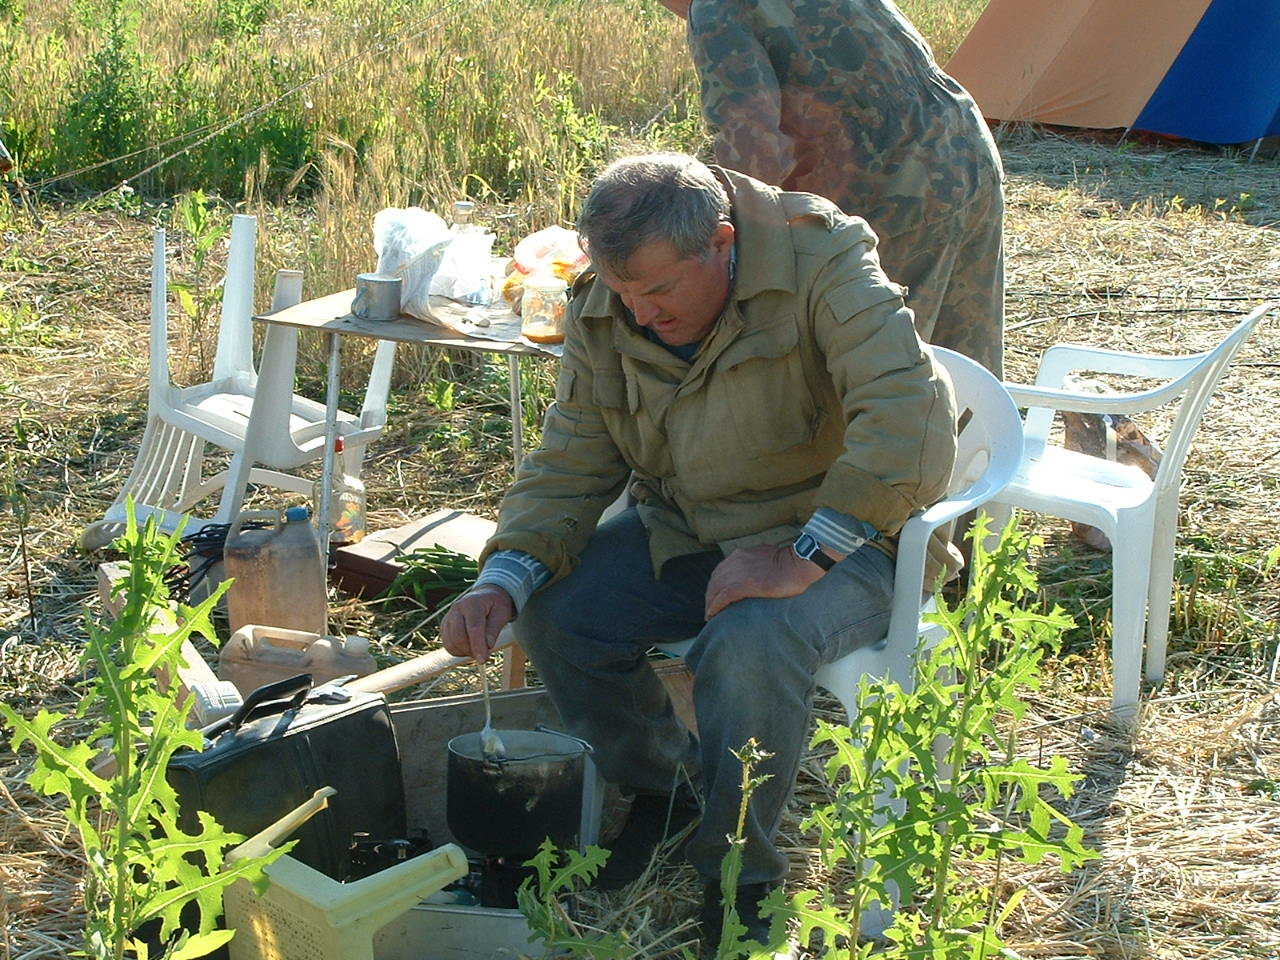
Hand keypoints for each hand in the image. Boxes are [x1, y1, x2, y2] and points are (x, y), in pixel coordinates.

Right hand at [441, 584, 515, 662]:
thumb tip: (488, 646)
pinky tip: (469, 647)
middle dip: (472, 651)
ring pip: (451, 643)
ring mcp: (448, 617)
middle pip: (459, 637)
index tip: (483, 660)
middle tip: (485, 654)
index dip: (478, 646)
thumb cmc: (495, 605)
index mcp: (472, 603)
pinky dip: (458, 651)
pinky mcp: (444, 626)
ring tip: (478, 648)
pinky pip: (448, 644)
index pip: (473, 628)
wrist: (485, 596)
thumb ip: (494, 629)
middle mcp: (456, 609)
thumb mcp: (502, 613)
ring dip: (465, 652)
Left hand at [704, 542, 825, 618]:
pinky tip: (712, 614)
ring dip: (710, 603)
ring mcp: (739, 573)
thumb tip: (756, 571)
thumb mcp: (766, 556)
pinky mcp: (744, 585)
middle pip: (714, 580)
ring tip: (710, 615)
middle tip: (710, 608)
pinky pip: (723, 597)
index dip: (716, 584)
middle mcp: (735, 561)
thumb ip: (756, 562)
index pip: (721, 570)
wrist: (797, 563)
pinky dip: (715, 606)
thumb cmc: (789, 562)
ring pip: (715, 589)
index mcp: (741, 554)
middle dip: (710, 595)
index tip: (715, 595)